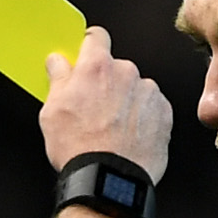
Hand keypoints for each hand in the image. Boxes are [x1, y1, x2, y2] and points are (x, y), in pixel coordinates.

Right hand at [40, 26, 170, 182]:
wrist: (109, 180)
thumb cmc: (80, 148)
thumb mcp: (52, 111)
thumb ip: (58, 78)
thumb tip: (58, 61)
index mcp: (96, 67)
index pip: (96, 37)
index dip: (90, 46)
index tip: (87, 55)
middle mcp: (126, 73)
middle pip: (116, 67)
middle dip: (107, 82)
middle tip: (95, 109)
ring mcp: (149, 93)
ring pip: (136, 88)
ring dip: (127, 101)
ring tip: (113, 129)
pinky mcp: (164, 114)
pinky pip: (152, 108)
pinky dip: (143, 118)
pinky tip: (129, 136)